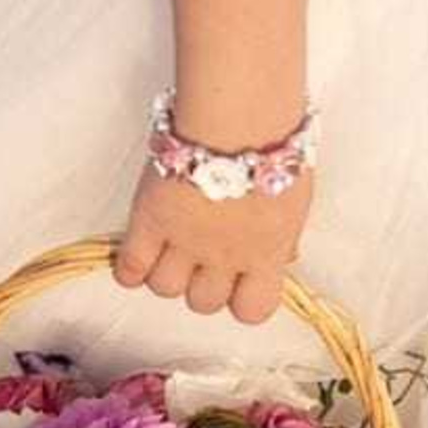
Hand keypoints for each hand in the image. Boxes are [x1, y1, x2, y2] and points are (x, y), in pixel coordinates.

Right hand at [114, 161, 313, 324]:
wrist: (239, 116)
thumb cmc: (274, 147)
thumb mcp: (296, 201)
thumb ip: (283, 238)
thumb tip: (280, 258)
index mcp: (266, 255)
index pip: (252, 311)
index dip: (241, 299)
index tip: (238, 281)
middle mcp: (225, 257)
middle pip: (203, 303)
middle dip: (201, 283)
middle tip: (200, 255)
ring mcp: (184, 241)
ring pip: (165, 288)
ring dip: (165, 272)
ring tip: (168, 248)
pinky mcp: (150, 219)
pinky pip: (131, 266)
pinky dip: (130, 268)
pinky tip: (138, 255)